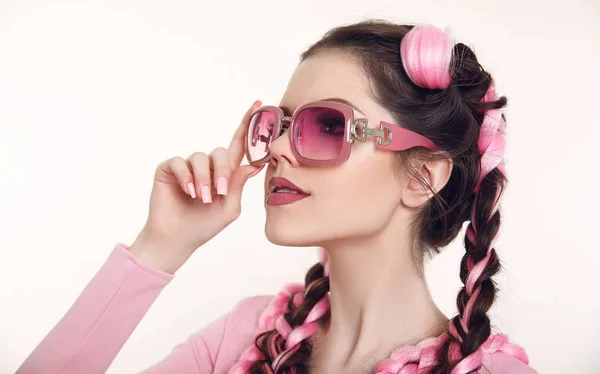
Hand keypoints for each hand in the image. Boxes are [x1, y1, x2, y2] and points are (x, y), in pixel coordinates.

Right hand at [129, 100, 264, 272]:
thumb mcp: (229, 208)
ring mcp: (187, 166)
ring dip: (204, 179)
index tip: (258, 105)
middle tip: (220, 192)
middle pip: (221, 151)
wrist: (177, 239)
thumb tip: (253, 165)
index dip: (247, 125)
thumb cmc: (204, 225)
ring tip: (202, 198)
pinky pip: (180, 162)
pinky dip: (186, 177)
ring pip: (200, 157)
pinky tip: (189, 192)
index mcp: (225, 174)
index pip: (238, 146)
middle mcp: (207, 166)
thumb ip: (239, 185)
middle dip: (222, 171)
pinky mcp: (168, 168)